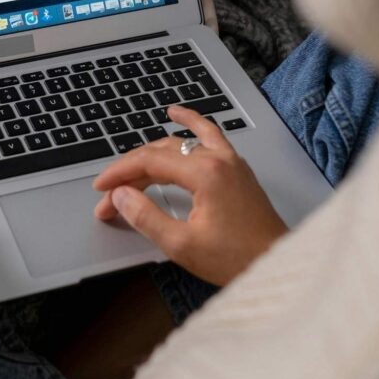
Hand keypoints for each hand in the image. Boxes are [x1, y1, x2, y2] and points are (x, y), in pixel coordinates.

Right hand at [93, 106, 287, 285]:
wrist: (277, 264)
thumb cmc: (236, 259)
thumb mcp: (182, 244)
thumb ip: (147, 217)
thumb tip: (121, 196)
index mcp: (205, 173)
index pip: (150, 162)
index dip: (120, 173)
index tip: (101, 189)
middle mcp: (218, 158)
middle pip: (162, 152)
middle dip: (131, 172)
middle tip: (111, 195)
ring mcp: (230, 160)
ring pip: (180, 144)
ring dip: (152, 154)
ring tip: (130, 169)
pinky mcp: (236, 168)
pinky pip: (209, 135)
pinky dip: (190, 124)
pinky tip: (177, 114)